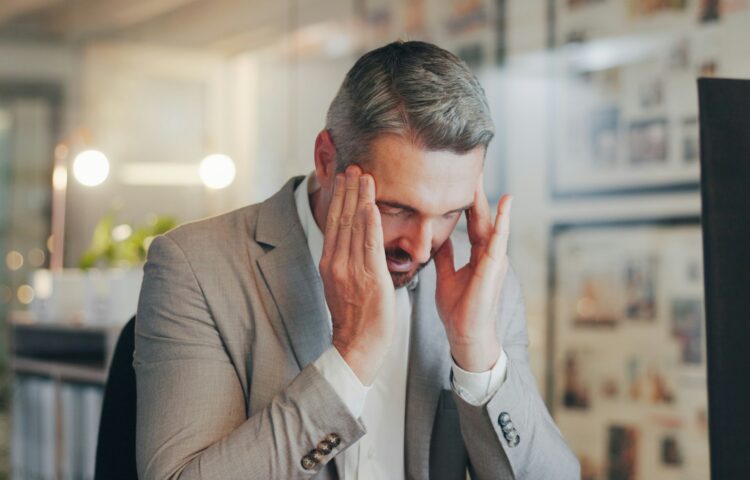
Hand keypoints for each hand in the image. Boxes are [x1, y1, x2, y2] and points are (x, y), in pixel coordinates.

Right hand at [319, 165, 395, 384]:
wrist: (356, 345)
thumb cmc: (354, 319)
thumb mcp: (341, 285)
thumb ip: (345, 262)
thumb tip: (351, 243)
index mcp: (329, 263)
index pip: (334, 224)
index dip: (338, 198)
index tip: (343, 178)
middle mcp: (336, 263)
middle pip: (340, 219)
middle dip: (347, 190)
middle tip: (352, 166)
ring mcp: (351, 269)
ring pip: (353, 226)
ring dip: (359, 198)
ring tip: (363, 175)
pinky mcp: (369, 277)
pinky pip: (369, 244)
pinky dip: (369, 222)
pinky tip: (371, 204)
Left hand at [434, 175, 512, 371]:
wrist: (466, 336)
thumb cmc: (459, 310)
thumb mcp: (447, 277)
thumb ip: (447, 257)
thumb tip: (440, 240)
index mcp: (477, 255)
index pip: (472, 220)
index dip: (465, 199)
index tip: (459, 177)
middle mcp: (489, 253)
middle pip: (482, 215)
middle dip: (476, 191)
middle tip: (472, 165)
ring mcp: (494, 259)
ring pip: (492, 221)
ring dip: (487, 198)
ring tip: (483, 174)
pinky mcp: (495, 267)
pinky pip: (499, 238)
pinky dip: (503, 220)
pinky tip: (505, 202)